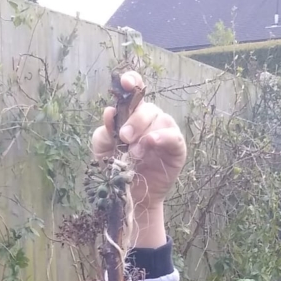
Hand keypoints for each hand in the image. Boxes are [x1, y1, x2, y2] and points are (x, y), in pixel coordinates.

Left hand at [91, 72, 186, 245]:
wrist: (130, 198)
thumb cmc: (118, 171)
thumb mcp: (103, 151)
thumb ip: (104, 132)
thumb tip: (109, 112)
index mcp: (133, 116)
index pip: (136, 91)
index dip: (133, 82)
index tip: (126, 82)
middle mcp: (151, 121)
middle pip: (147, 108)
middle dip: (134, 121)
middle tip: (124, 138)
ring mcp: (165, 133)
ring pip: (160, 120)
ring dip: (145, 134)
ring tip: (134, 152)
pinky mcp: (176, 148)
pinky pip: (173, 136)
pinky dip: (161, 137)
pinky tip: (150, 143)